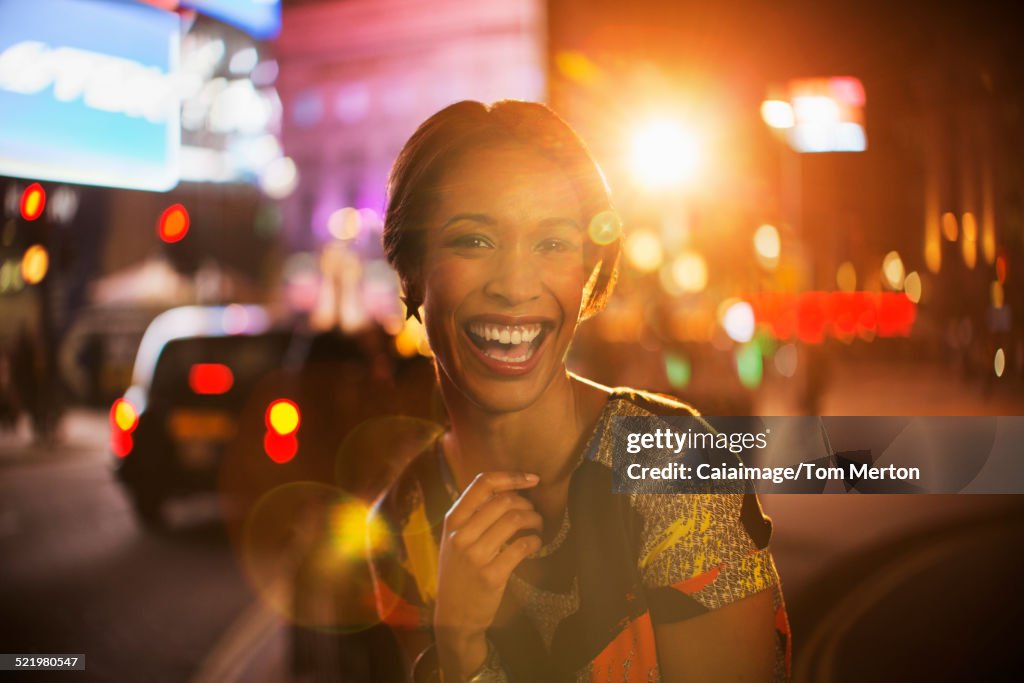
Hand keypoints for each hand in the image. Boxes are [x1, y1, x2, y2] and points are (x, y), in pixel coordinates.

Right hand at [434, 471, 542, 679]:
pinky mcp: (491, 576)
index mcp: (452, 521)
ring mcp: (474, 556)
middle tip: (534, 513)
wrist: (453, 616)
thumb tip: (507, 489)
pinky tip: (535, 545)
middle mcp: (460, 535)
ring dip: (534, 520)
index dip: (511, 476)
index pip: (482, 484)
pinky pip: (522, 547)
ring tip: (537, 527)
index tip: (532, 479)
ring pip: (515, 520)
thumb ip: (472, 516)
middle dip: (527, 503)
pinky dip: (535, 541)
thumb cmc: (459, 572)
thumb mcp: (454, 540)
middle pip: (504, 501)